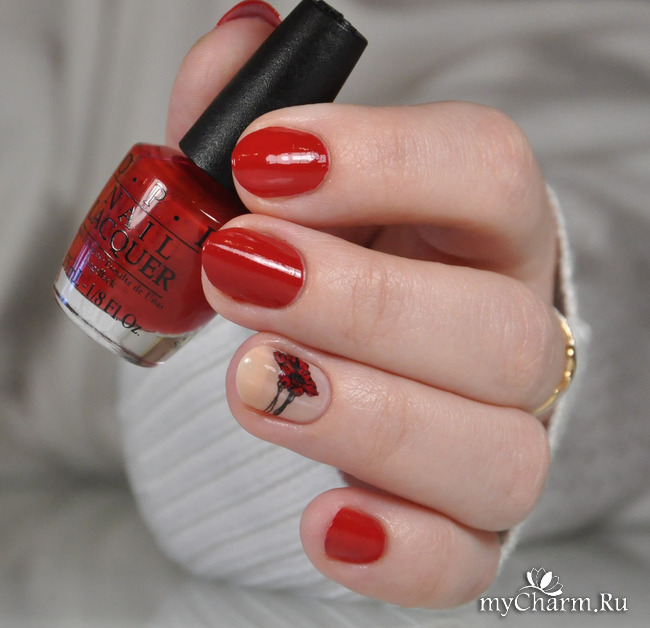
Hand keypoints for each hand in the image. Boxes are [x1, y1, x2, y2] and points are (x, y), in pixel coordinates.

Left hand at [167, 14, 566, 607]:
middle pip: (491, 327)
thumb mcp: (292, 192)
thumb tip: (235, 37)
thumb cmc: (333, 266)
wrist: (360, 363)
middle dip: (358, 300)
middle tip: (239, 273)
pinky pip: (459, 558)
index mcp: (483, 235)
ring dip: (364, 415)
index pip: (486, 173)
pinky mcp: (461, 526)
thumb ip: (257, 123)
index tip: (263, 161)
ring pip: (488, 450)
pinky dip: (395, 550)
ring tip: (256, 383)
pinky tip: (323, 519)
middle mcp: (513, 335)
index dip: (382, 161)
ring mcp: (498, 437)